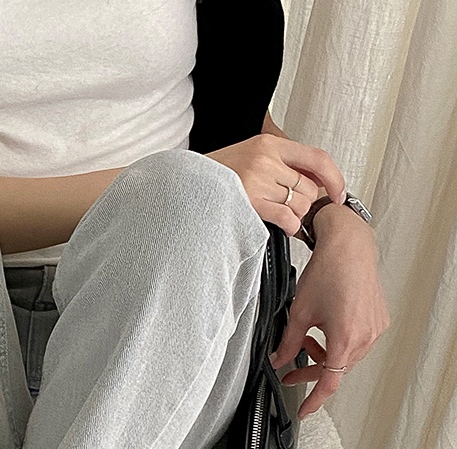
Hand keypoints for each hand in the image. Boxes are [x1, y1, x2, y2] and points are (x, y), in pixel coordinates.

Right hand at [205, 133, 346, 237]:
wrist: (186, 183)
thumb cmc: (216, 174)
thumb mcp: (249, 155)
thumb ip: (279, 162)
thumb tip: (313, 179)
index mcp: (269, 144)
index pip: (316, 158)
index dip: (334, 177)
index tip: (339, 192)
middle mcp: (266, 160)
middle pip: (309, 186)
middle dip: (306, 202)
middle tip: (295, 209)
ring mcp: (258, 180)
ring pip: (299, 204)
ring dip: (296, 215)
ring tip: (283, 217)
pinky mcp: (250, 202)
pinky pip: (286, 217)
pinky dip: (290, 225)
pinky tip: (284, 227)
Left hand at [268, 206, 390, 417]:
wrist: (349, 247)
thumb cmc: (328, 272)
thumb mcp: (298, 313)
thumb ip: (287, 344)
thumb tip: (278, 361)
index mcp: (345, 339)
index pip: (329, 382)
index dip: (314, 400)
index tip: (304, 411)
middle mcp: (364, 336)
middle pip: (336, 370)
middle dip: (312, 373)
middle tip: (291, 373)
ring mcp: (374, 329)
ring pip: (346, 358)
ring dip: (324, 357)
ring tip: (305, 345)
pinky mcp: (377, 321)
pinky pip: (356, 343)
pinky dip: (337, 344)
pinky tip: (323, 333)